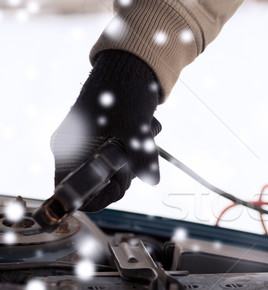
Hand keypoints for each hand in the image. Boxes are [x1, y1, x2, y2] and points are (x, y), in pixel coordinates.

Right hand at [51, 50, 161, 211]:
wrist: (131, 67)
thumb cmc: (126, 93)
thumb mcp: (136, 129)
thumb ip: (141, 158)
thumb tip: (150, 179)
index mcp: (68, 147)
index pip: (73, 192)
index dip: (99, 194)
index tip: (119, 183)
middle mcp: (72, 149)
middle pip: (97, 186)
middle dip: (123, 175)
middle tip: (136, 155)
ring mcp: (86, 146)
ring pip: (112, 174)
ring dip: (133, 162)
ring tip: (142, 136)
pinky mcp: (101, 141)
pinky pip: (118, 161)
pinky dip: (134, 152)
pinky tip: (142, 134)